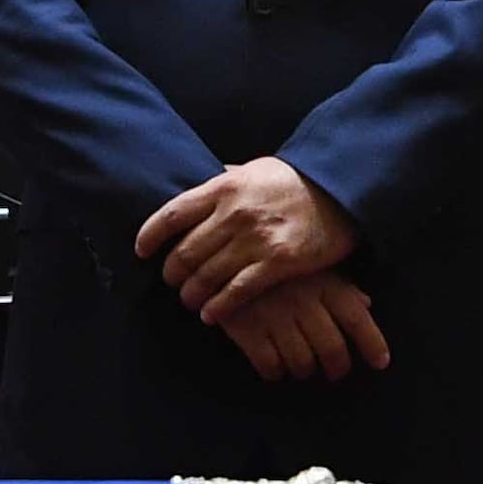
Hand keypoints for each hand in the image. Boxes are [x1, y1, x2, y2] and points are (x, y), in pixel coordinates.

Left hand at [138, 156, 360, 317]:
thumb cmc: (295, 180)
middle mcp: (234, 213)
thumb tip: (203, 173)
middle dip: (172, 273)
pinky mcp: (278, 262)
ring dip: (192, 294)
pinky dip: (218, 306)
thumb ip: (226, 177)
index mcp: (224, 186)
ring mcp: (256, 238)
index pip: (173, 213)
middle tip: (171, 283)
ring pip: (207, 275)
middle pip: (186, 251)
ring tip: (188, 302)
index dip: (151, 235)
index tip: (142, 251)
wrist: (340, 189)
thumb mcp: (255, 168)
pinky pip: (237, 291)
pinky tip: (210, 315)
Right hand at [217, 270, 391, 382]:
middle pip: (332, 349)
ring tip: (301, 367)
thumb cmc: (274, 259)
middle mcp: (303, 300)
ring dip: (304, 371)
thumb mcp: (311, 264)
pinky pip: (269, 365)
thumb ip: (340, 285)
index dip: (372, 344)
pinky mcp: (247, 328)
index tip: (381, 362)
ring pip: (302, 363)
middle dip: (337, 368)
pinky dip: (275, 373)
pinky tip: (274, 367)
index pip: (356, 318)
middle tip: (334, 373)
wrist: (218, 251)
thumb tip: (367, 304)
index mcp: (323, 282)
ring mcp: (274, 315)